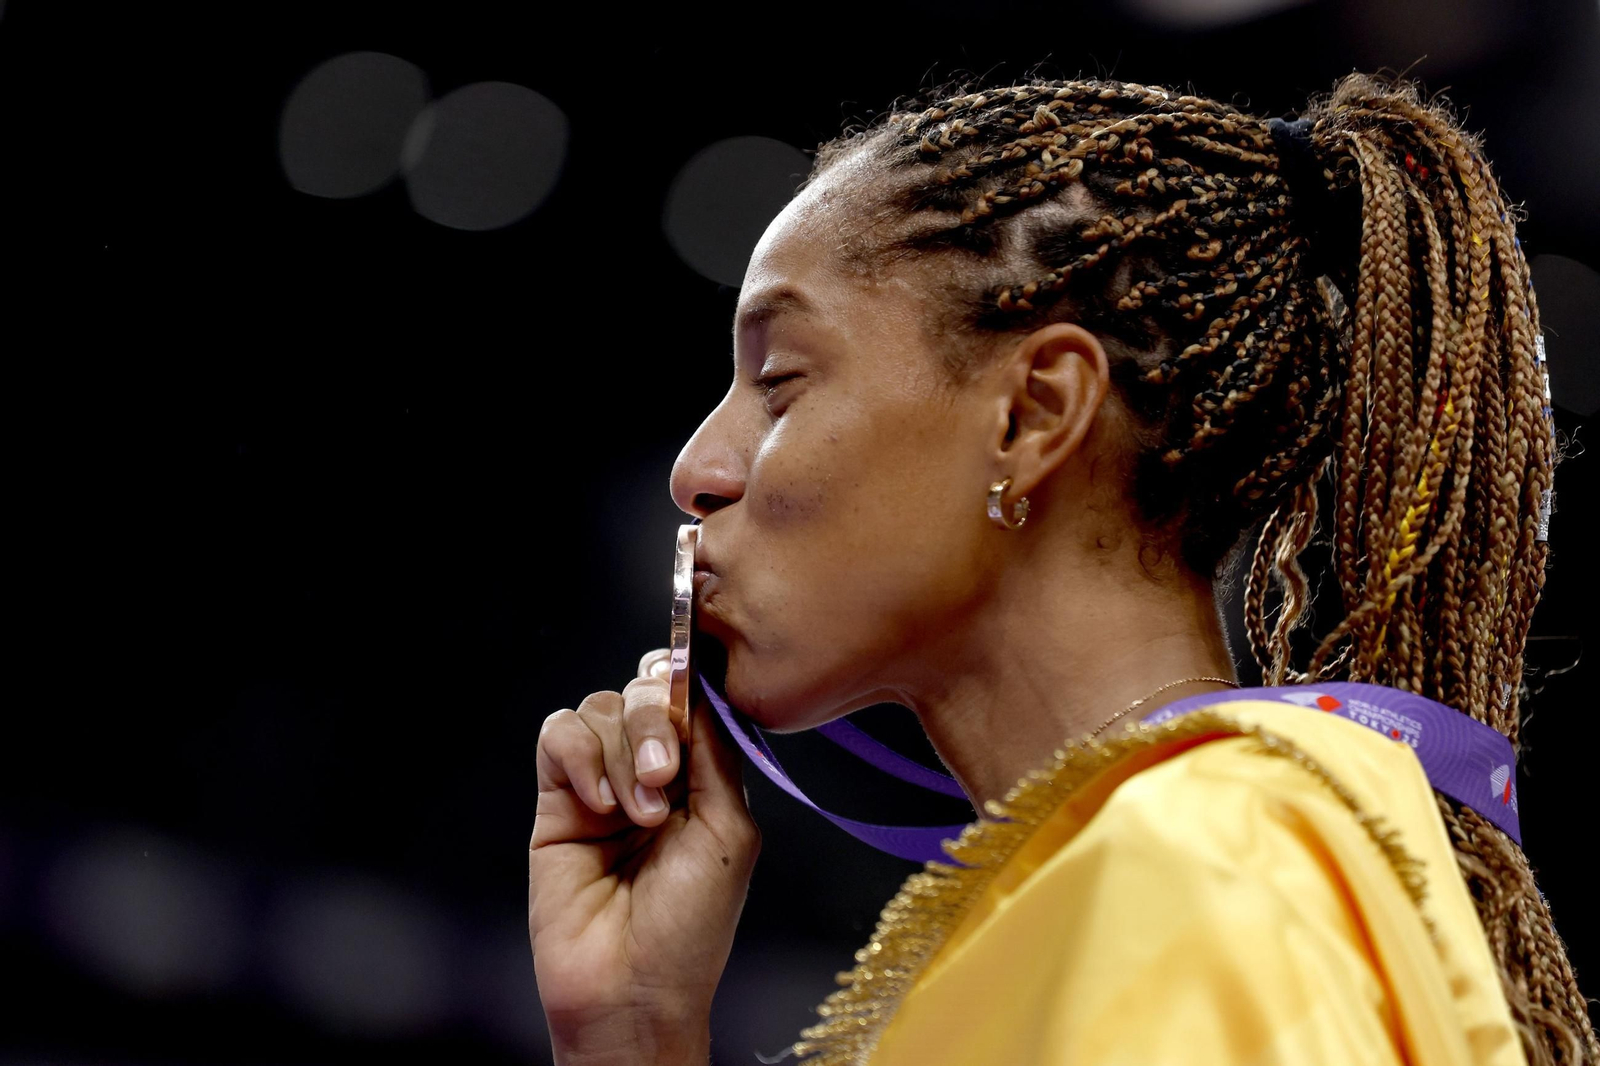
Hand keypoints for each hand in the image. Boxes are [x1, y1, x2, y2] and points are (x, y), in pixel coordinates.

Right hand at [529, 654, 759, 1061]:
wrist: (631, 987)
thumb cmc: (691, 925)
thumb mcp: (728, 828)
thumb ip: (714, 753)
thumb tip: (697, 686)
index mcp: (700, 777)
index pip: (688, 698)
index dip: (685, 684)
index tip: (688, 693)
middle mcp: (651, 773)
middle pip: (643, 691)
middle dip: (655, 721)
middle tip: (664, 778)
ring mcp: (601, 784)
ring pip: (600, 708)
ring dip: (622, 751)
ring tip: (636, 813)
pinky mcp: (554, 801)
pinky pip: (558, 735)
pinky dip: (580, 756)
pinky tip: (598, 806)